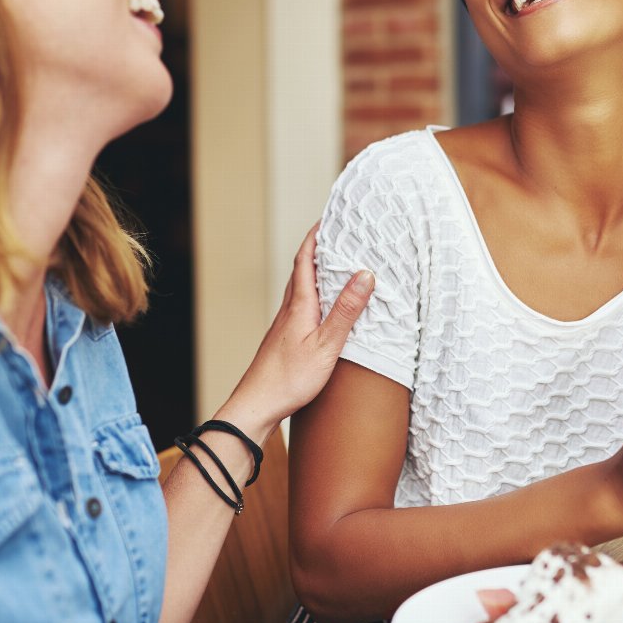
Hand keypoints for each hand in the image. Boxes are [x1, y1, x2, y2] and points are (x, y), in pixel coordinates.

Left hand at [217, 224, 373, 443]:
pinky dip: (314, 293)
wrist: (257, 404)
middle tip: (337, 234)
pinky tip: (323, 304)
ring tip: (334, 263)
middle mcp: (289, 309)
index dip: (316, 236)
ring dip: (315, 270)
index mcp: (299, 304)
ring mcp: (285, 323)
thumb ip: (346, 310)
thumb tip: (364, 274)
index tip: (329, 217)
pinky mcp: (285, 337)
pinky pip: (301, 305)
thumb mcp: (326, 344)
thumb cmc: (289, 378)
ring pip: (300, 287)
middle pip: (302, 269)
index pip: (305, 259)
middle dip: (318, 248)